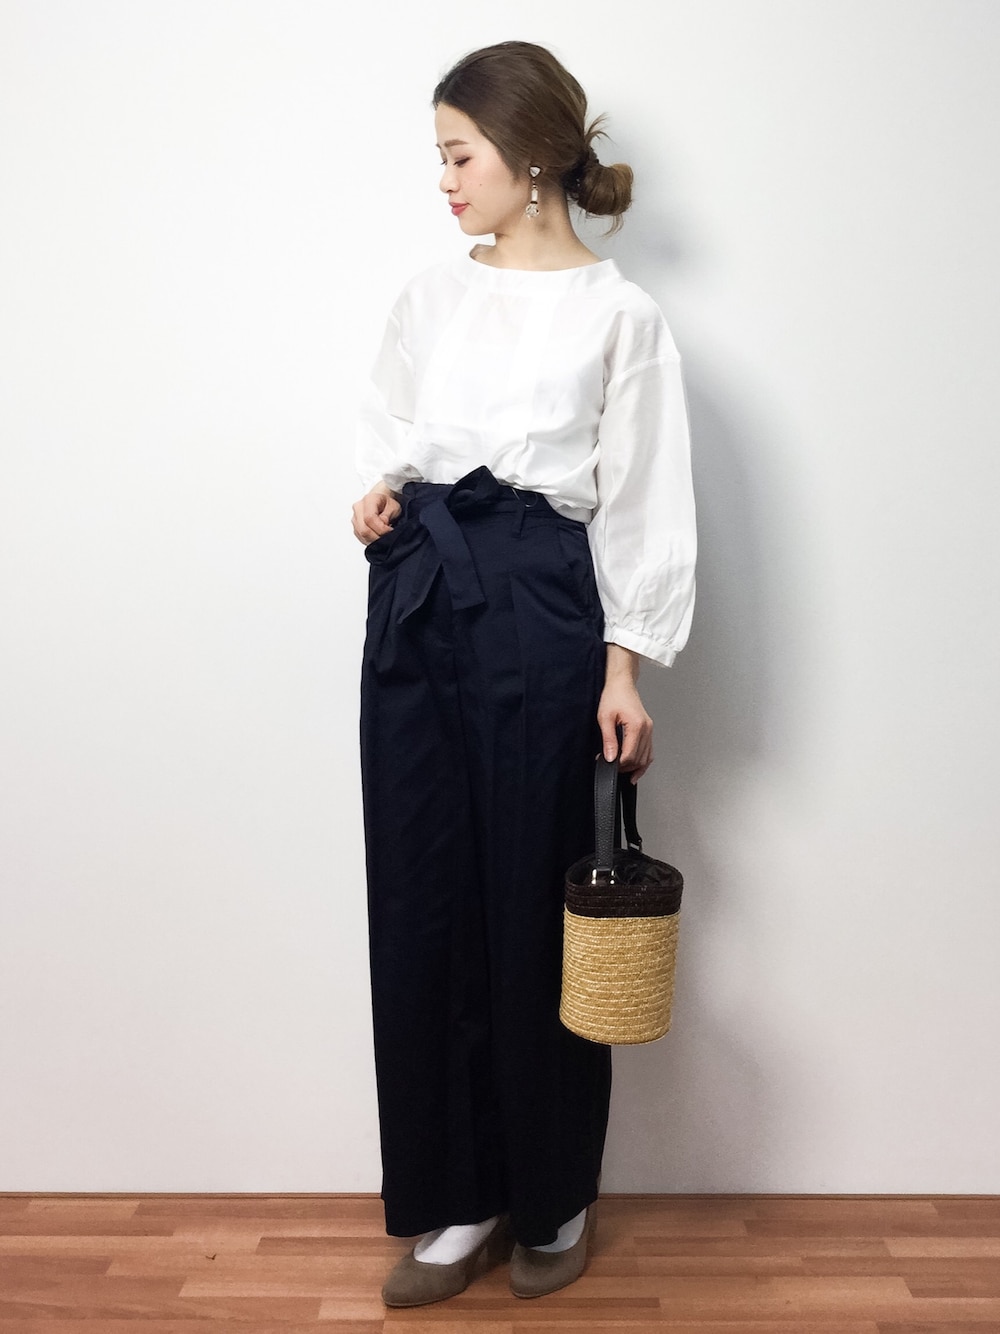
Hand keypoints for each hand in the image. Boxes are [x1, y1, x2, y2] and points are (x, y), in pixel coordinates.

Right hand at [352, 481, 401, 544]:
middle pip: (363, 529)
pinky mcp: (355, 528)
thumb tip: (382, 524)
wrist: (381, 502)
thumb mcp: (394, 507)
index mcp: (369, 500)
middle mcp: (358, 508)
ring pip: (362, 535)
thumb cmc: (387, 503)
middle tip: (388, 535)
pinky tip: (378, 535)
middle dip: (377, 536)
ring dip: (374, 539)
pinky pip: (361, 538)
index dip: (381, 528)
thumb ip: (387, 516)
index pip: (369, 518)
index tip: (390, 530)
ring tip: (384, 534)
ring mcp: (355, 518)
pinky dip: (371, 540)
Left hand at [597, 645, 652, 782]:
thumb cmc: (614, 696)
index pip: (630, 755)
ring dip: (634, 767)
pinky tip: (636, 769)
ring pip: (646, 758)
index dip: (618, 764)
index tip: (607, 763)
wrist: (622, 684)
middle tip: (610, 767)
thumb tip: (610, 758)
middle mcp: (647, 729)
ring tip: (621, 771)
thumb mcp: (605, 718)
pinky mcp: (648, 731)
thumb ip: (608, 740)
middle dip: (625, 767)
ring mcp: (649, 730)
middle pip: (639, 759)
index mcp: (637, 726)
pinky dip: (643, 762)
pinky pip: (649, 751)